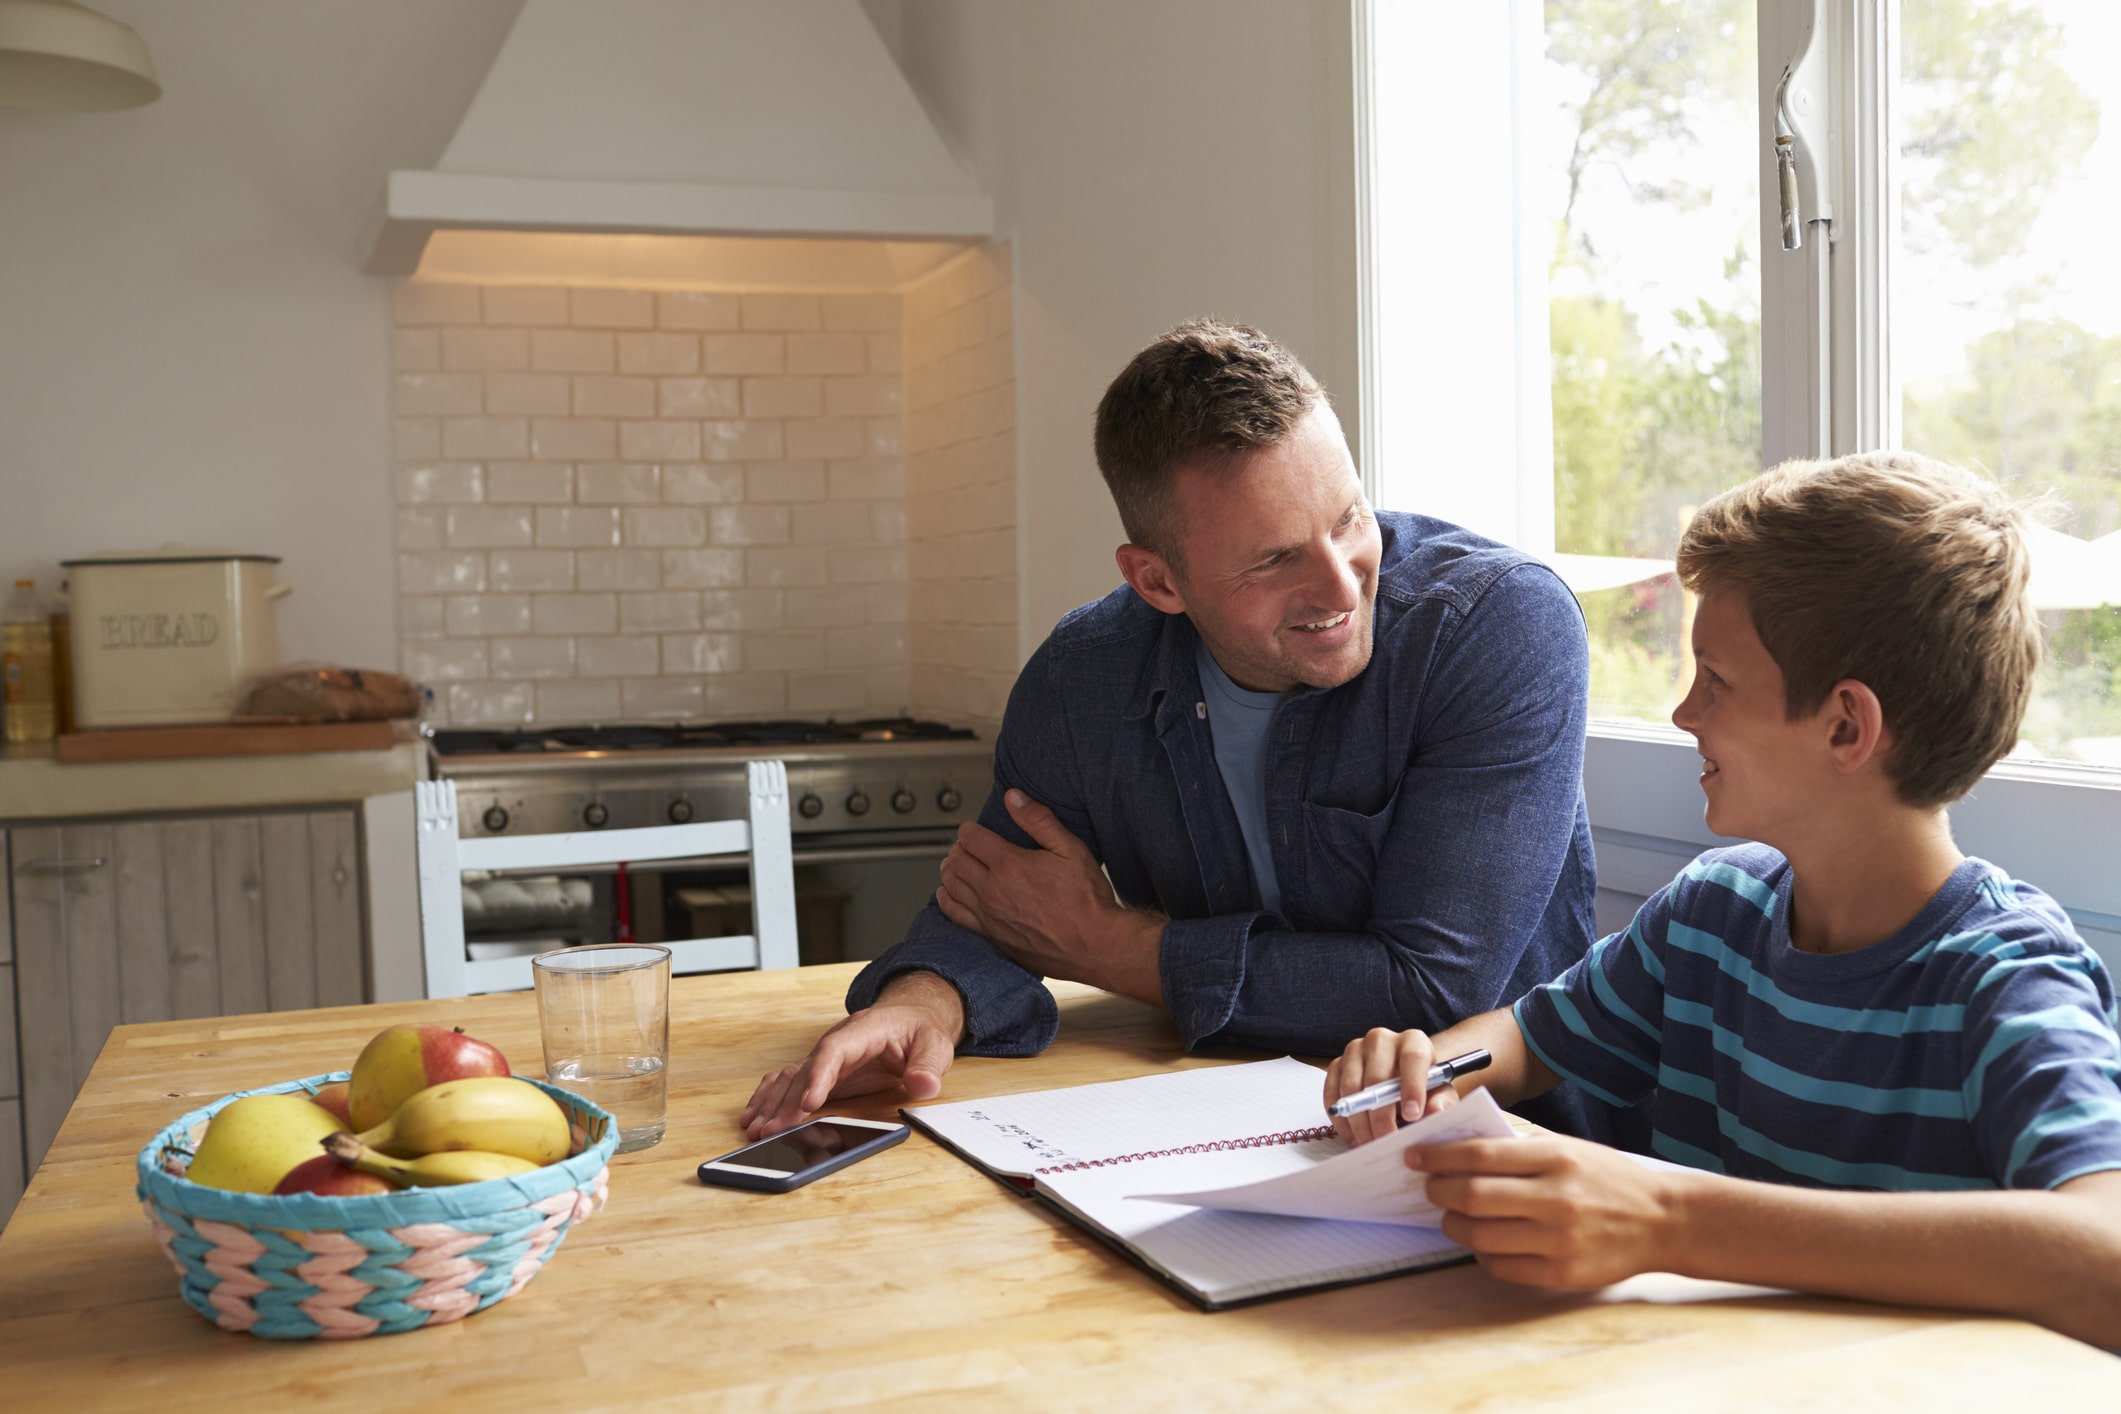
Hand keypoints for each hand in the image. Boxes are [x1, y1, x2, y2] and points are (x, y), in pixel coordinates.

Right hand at [738, 972, 964, 1138]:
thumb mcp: (934, 1045)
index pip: (833, 1052)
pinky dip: (769, 1099)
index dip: (818, 1077)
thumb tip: (923, 1085)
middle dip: (786, 1103)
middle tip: (772, 1132)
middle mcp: (836, 1044)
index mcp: (862, 1031)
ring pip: (790, 1078)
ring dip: (771, 1103)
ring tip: (756, 1130)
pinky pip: (789, 1083)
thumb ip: (928, 1066)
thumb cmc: (919, 1031)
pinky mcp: (822, 1074)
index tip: (808, 1103)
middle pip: (805, 1071)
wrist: (910, 1018)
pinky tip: (755, 1116)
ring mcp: (825, 1059)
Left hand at [936, 789, 1163, 1003]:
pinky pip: (954, 914)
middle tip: (966, 845)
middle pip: (956, 860)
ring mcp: (988, 915)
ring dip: (950, 870)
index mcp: (1009, 864)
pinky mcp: (990, 936)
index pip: (971, 837)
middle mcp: (992, 890)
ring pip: (951, 885)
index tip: (974, 829)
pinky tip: (948, 894)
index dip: (970, 829)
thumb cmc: (1087, 899)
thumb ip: (1039, 820)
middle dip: (958, 847)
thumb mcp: (1071, 849)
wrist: (1094, 945)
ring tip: (955, 864)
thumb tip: (1013, 798)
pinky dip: (947, 900)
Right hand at [1325, 1027, 1459, 1146]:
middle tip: (1386, 1142)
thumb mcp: (1440, 1094)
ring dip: (1359, 1122)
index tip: (1413, 1116)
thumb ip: (1441, 1102)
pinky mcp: (1336, 1064)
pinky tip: (1354, 1137)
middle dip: (1380, 1116)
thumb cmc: (1424, 1087)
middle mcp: (1381, 1039)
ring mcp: (1354, 1050)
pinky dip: (1341, 1119)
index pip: (1413, 1058)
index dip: (1412, 1087)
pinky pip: (1332, 1094)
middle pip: (1376, 1077)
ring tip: (1370, 1143)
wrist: (1401, 1079)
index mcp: (1413, 1041)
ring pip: (1350, 1088)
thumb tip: (1435, 1111)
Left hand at [1411, 1135, 1676, 1287]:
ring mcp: (1558, 1240)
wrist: (1663, 1220)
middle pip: (1472, 1197)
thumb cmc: (1608, 1177)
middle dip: (1439, 1192)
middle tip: (1430, 1188)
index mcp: (1556, 1158)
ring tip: (1452, 1215)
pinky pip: (1500, 1267)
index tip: (1415, 1157)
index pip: (1479, 1155)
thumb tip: (1457, 1145)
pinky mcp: (1561, 1273)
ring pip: (1479, 1236)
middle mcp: (1555, 1198)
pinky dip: (1481, 1254)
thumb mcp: (1568, 1146)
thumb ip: (1518, 1146)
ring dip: (1453, 1225)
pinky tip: (1483, 1241)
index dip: (1437, 1156)